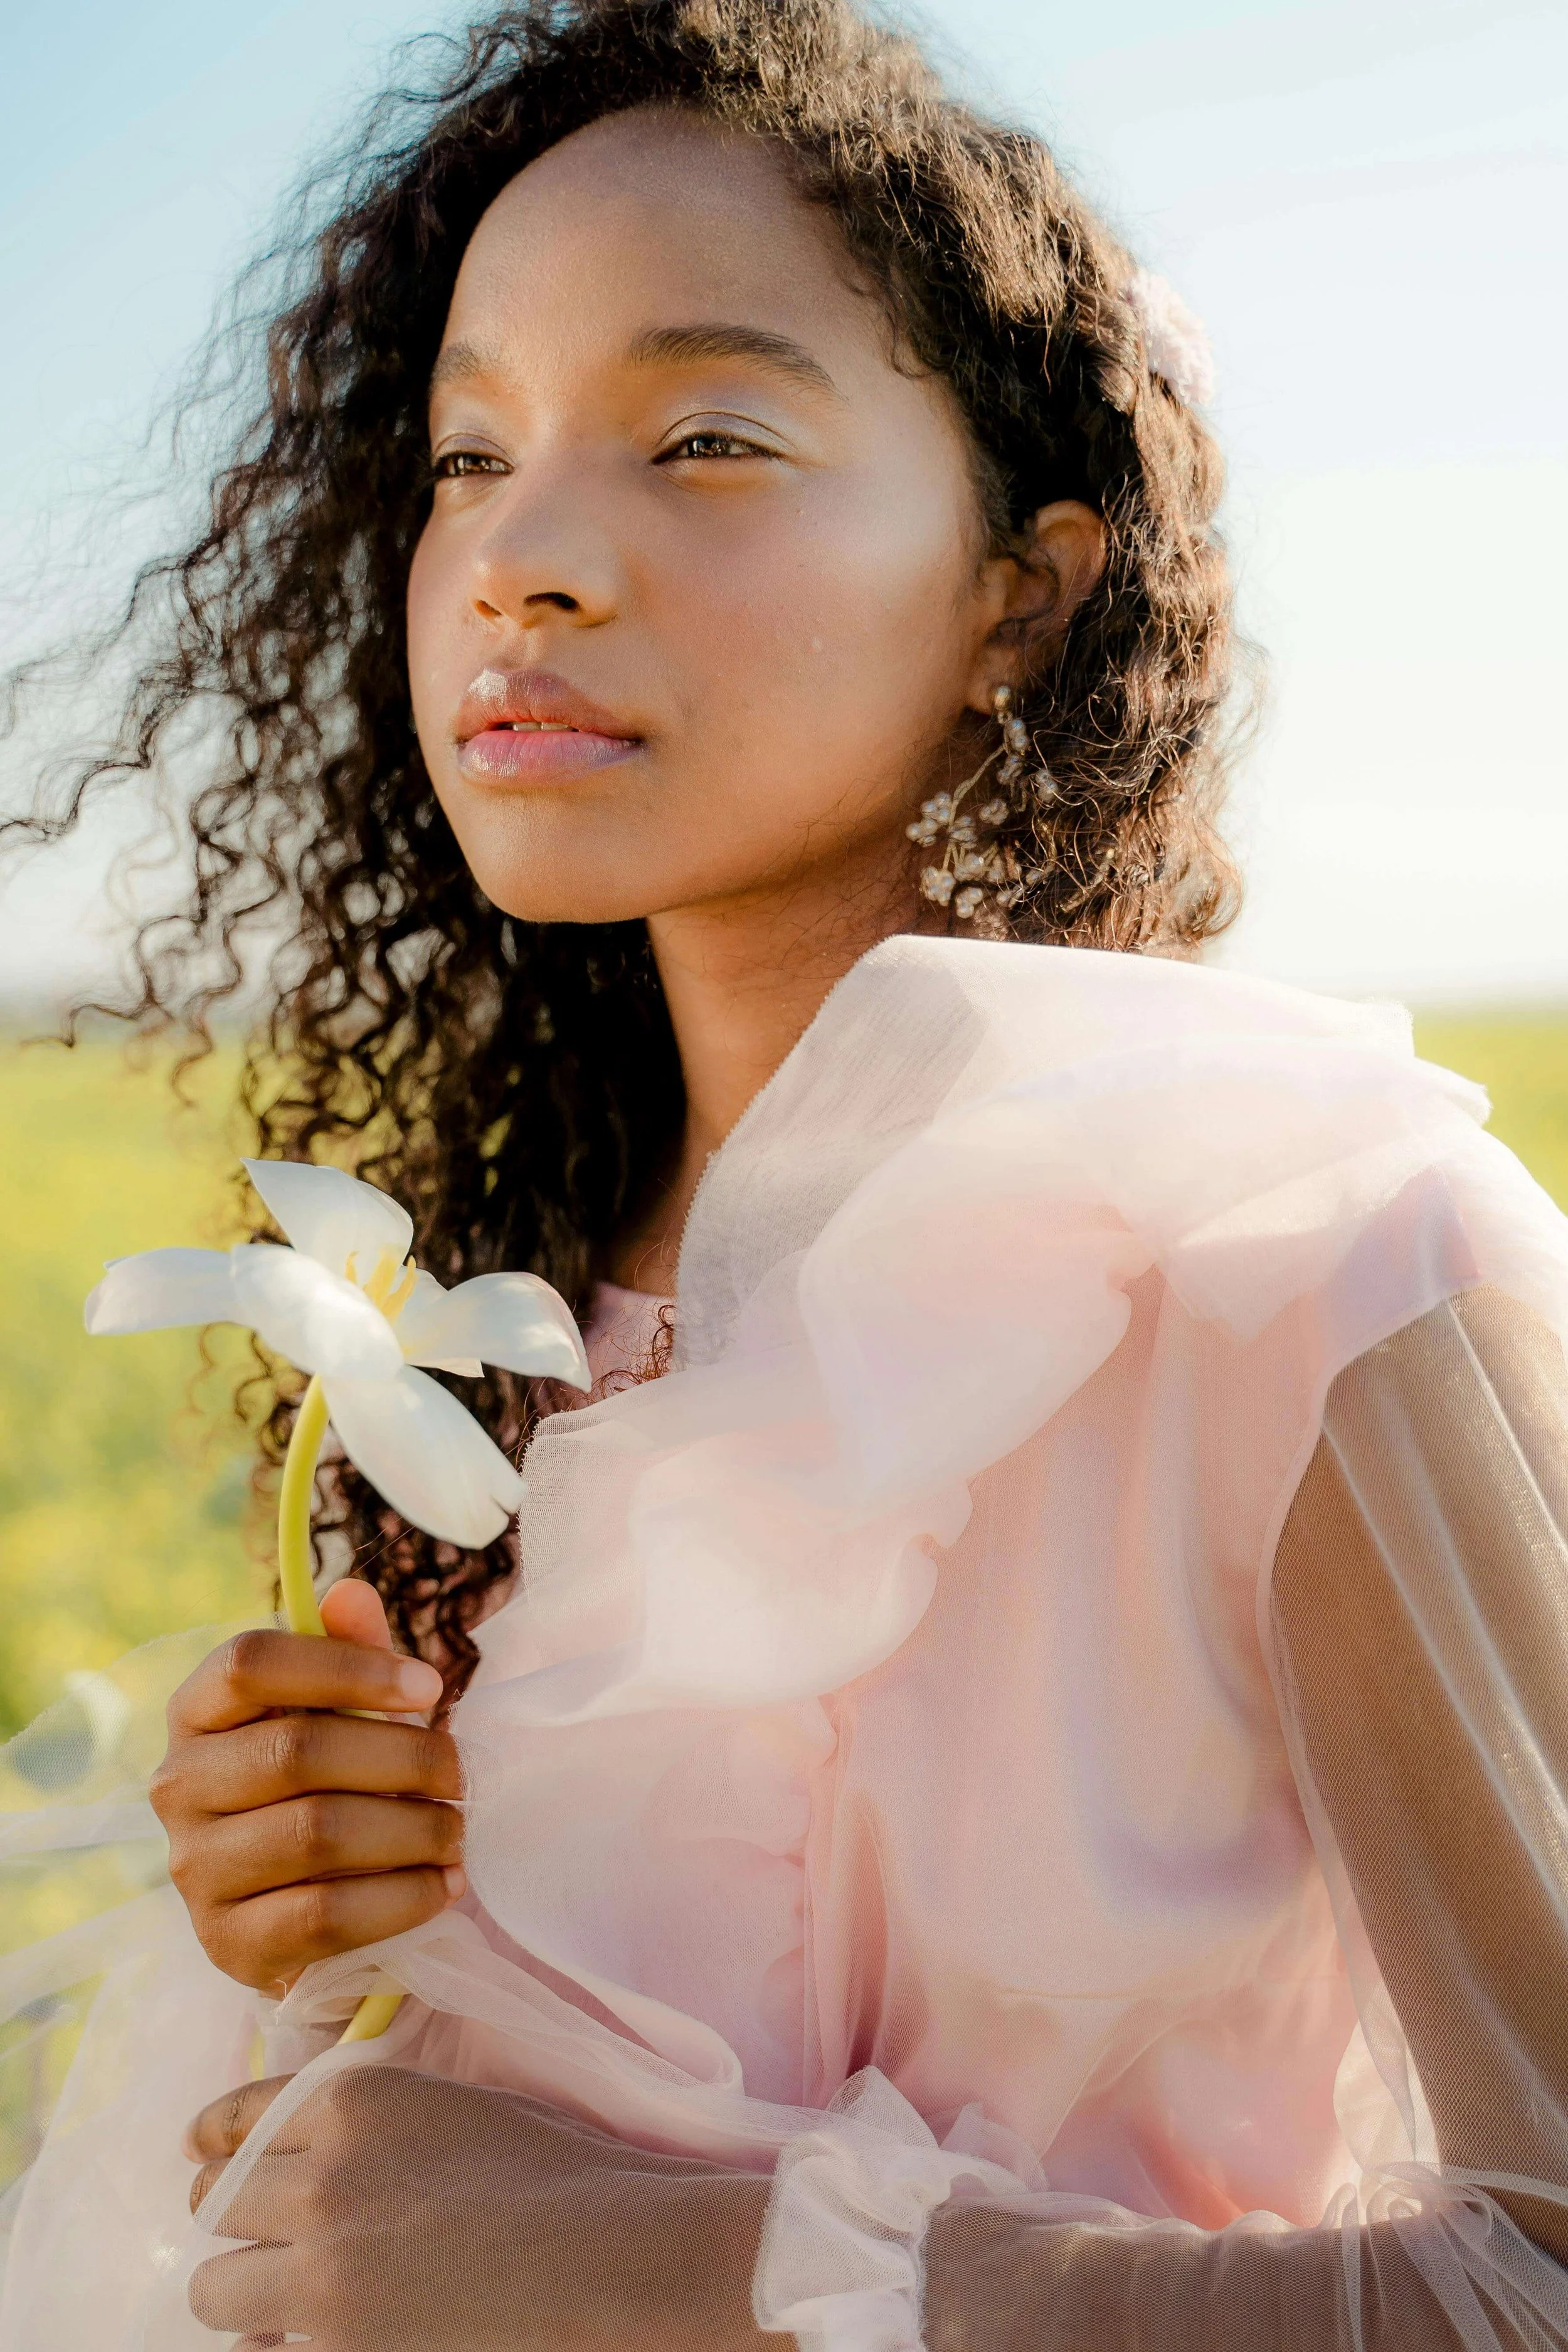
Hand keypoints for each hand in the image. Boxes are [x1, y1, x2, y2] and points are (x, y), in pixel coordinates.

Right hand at [150, 1582, 463, 1995]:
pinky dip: (402, 1897)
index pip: (250, 1663)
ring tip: (458, 1831)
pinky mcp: (228, 1943)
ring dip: (411, 1831)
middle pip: (298, 1750)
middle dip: (404, 1758)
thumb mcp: (339, 1714)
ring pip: (317, 1832)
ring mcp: (195, 1868)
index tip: (430, 1684)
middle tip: (462, 1774)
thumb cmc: (323, 1786)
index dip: (347, 1665)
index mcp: (197, 1712)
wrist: (295, 1913)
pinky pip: (327, 1914)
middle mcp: (178, 1785)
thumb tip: (351, 1592)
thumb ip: (347, 1653)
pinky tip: (443, 1885)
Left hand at [184, 2065, 772, 2349]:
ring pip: (215, 2288)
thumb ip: (368, 2125)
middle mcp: (319, 2181)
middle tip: (275, 2237)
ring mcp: (320, 2274)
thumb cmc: (558, 2174)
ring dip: (245, 2290)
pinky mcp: (335, 2351)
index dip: (223, 2143)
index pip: (236, 2120)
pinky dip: (273, 2349)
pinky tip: (310, 2340)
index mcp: (351, 2102)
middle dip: (240, 2217)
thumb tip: (304, 2160)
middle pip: (215, 2202)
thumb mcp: (451, 2111)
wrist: (612, 2253)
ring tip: (287, 2300)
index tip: (215, 2158)